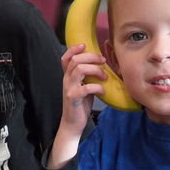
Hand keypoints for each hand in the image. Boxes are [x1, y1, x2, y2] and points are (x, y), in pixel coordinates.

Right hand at [47, 45, 106, 168]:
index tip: (85, 45)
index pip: (65, 58)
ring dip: (95, 70)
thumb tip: (101, 66)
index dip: (73, 49)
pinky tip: (102, 90)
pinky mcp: (73, 98)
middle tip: (103, 61)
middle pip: (75, 60)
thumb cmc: (80, 105)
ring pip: (79, 69)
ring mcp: (69, 89)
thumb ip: (87, 77)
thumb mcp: (84, 87)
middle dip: (91, 57)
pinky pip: (86, 87)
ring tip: (104, 76)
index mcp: (68, 76)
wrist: (72, 124)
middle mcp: (66, 80)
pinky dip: (97, 87)